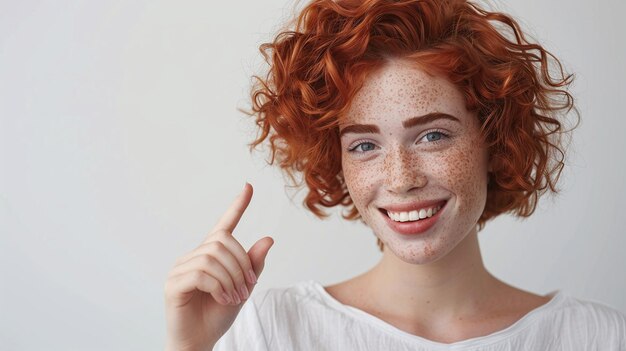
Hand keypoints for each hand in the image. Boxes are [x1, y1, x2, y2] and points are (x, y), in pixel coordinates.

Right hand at [164, 183, 273, 350]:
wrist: (200, 341)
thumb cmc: (218, 315)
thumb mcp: (243, 289)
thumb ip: (253, 266)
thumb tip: (268, 239)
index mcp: (210, 255)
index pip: (224, 225)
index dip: (237, 206)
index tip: (249, 187)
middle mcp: (193, 257)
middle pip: (222, 242)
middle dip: (241, 264)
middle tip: (247, 288)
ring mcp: (180, 269)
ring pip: (213, 258)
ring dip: (232, 278)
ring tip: (236, 297)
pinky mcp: (174, 284)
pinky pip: (201, 274)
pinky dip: (219, 286)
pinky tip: (223, 299)